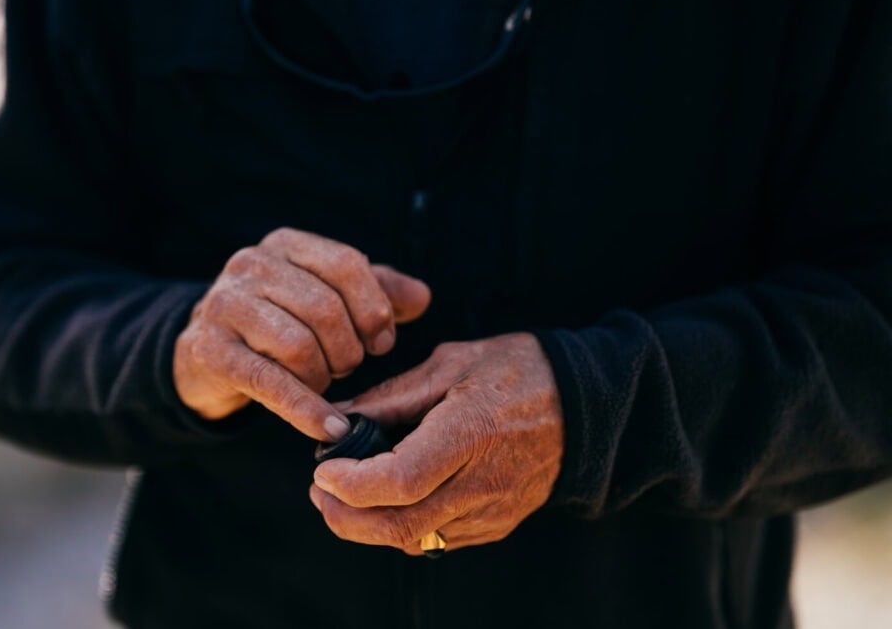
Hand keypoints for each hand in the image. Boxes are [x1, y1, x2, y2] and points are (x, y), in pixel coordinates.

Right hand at [173, 227, 430, 440]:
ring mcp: (224, 305)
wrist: (207, 351)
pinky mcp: (210, 349)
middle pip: (325, 308)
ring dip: (324, 375)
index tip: (383, 342)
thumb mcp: (330, 297)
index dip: (374, 308)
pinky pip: (269, 383)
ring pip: (299, 344)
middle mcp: (251, 264)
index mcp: (286, 244)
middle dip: (349, 348)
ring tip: (325, 381)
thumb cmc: (283, 320)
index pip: (346, 264)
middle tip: (349, 365)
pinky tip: (328, 428)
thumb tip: (422, 298)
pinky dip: (306, 411)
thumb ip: (378, 292)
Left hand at [309, 333, 562, 553]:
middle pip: (400, 525)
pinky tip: (387, 502)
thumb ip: (390, 397)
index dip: (351, 485)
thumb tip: (337, 417)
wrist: (585, 403)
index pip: (400, 481)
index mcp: (470, 434)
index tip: (322, 470)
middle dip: (346, 518)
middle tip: (319, 492)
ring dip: (369, 527)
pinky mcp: (498, 523)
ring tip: (343, 496)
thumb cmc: (516, 371)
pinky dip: (402, 528)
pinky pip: (438, 541)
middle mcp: (483, 483)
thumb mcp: (450, 365)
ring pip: (416, 540)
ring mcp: (494, 510)